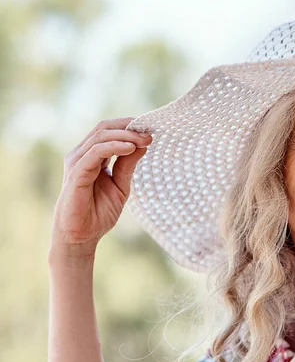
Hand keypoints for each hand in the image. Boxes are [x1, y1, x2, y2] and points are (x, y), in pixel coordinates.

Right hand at [50, 117, 151, 256]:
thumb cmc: (99, 211)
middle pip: (104, 128)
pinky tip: (131, 148)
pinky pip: (95, 153)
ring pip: (100, 137)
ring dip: (125, 136)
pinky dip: (114, 147)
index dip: (129, 126)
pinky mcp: (76, 173)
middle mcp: (82, 155)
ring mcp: (77, 162)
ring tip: (144, 140)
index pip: (109, 131)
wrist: (82, 235)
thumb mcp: (121, 185)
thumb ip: (128, 165)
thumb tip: (144, 143)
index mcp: (92, 156)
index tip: (151, 128)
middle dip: (129, 128)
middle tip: (150, 133)